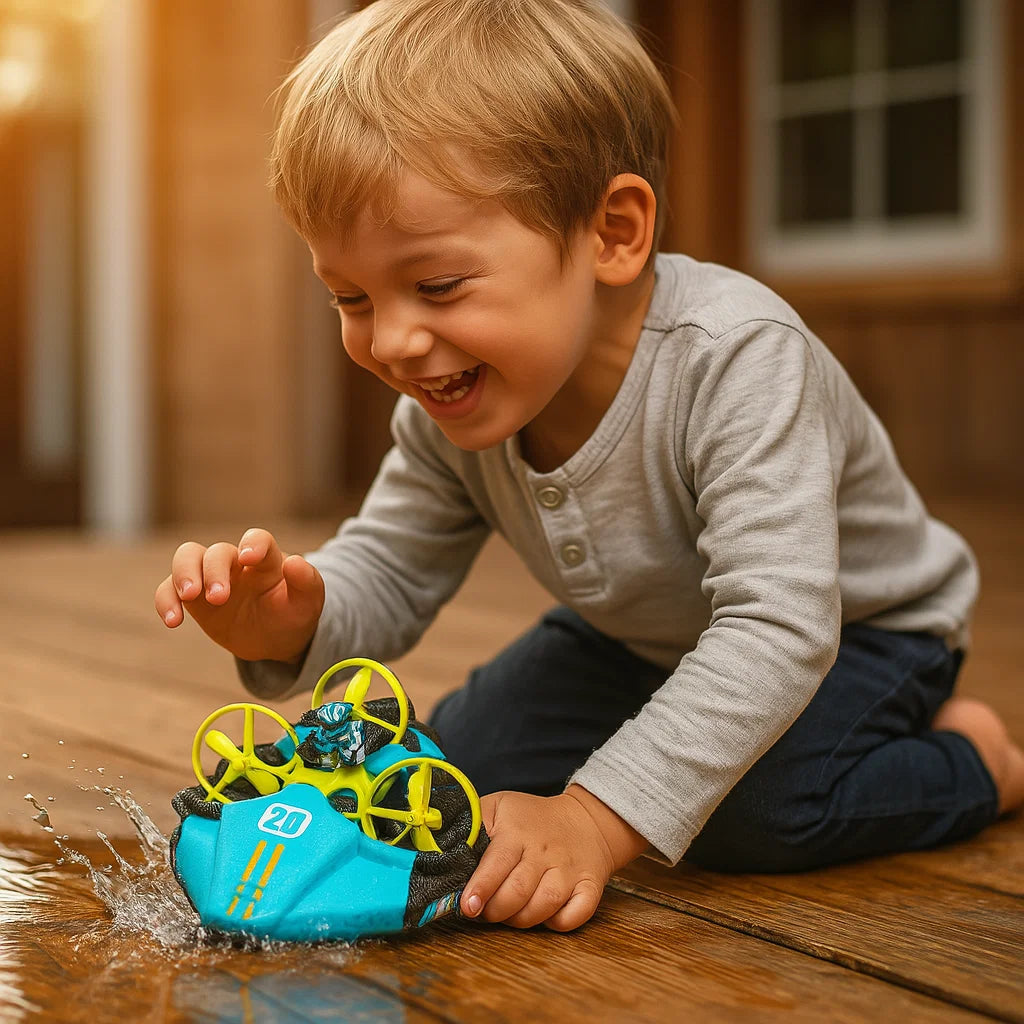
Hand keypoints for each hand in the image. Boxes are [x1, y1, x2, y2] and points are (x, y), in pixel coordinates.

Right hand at [154, 528, 324, 663]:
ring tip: (189, 598)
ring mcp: (211, 577)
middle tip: (219, 597)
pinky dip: (165, 601)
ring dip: (183, 575)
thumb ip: (306, 582)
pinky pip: (169, 590)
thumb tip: (295, 562)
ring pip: (187, 558)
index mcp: (267, 559)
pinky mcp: (193, 597)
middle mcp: (236, 562)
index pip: (257, 539)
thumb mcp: (309, 602)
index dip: (252, 544)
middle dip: (214, 570)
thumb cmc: (294, 613)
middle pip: (216, 551)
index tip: (248, 559)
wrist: (276, 638)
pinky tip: (173, 621)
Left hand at [460, 785, 648, 930]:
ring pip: (545, 905)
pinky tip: (545, 916)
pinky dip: (559, 923)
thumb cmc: (529, 818)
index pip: (497, 862)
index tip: (467, 906)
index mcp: (517, 831)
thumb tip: (433, 845)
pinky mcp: (589, 886)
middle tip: (484, 911)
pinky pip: (576, 913)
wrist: (584, 819)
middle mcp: (545, 851)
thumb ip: (469, 825)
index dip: (481, 887)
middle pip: (519, 891)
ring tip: (509, 914)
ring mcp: (569, 869)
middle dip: (496, 910)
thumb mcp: (497, 807)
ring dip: (522, 919)